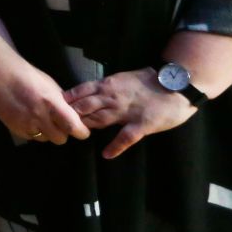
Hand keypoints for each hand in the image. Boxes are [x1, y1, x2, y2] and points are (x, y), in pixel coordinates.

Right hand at [0, 57, 89, 144]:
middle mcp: (39, 117)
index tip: (81, 130)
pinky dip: (32, 131)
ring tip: (40, 119)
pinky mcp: (14, 128)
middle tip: (58, 124)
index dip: (81, 131)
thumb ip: (61, 102)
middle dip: (62, 132)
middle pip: (60, 139)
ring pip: (45, 139)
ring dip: (46, 132)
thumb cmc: (27, 75)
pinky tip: (27, 118)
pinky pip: (30, 136)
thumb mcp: (50, 85)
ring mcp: (25, 124)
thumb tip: (71, 114)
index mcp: (52, 103)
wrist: (0, 75)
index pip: (73, 127)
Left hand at [65, 68, 197, 158]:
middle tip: (56, 124)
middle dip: (70, 115)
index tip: (53, 107)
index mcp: (109, 84)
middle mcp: (113, 96)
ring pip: (100, 118)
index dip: (67, 100)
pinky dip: (116, 146)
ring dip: (85, 127)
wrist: (178, 84)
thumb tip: (90, 91)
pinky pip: (126, 136)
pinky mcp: (142, 124)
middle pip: (85, 106)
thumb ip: (108, 86)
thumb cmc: (152, 81)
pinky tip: (107, 154)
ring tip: (73, 136)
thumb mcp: (124, 78)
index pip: (81, 91)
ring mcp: (127, 111)